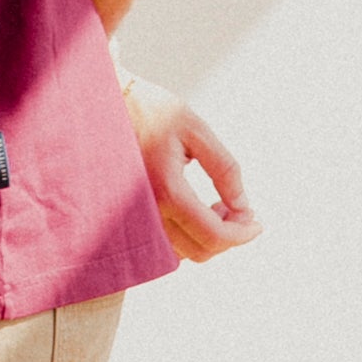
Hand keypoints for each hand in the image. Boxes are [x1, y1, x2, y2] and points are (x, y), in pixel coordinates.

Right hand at [121, 78, 261, 261]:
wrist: (103, 108)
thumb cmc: (152, 112)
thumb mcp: (196, 130)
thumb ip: (224, 168)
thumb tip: (244, 206)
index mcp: (168, 190)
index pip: (213, 234)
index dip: (242, 234)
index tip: (258, 222)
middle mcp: (148, 213)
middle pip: (200, 250)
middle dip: (230, 235)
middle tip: (241, 209)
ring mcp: (136, 219)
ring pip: (183, 252)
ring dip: (209, 236)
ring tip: (220, 204)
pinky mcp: (130, 218)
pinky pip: (166, 245)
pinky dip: (189, 236)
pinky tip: (198, 209)